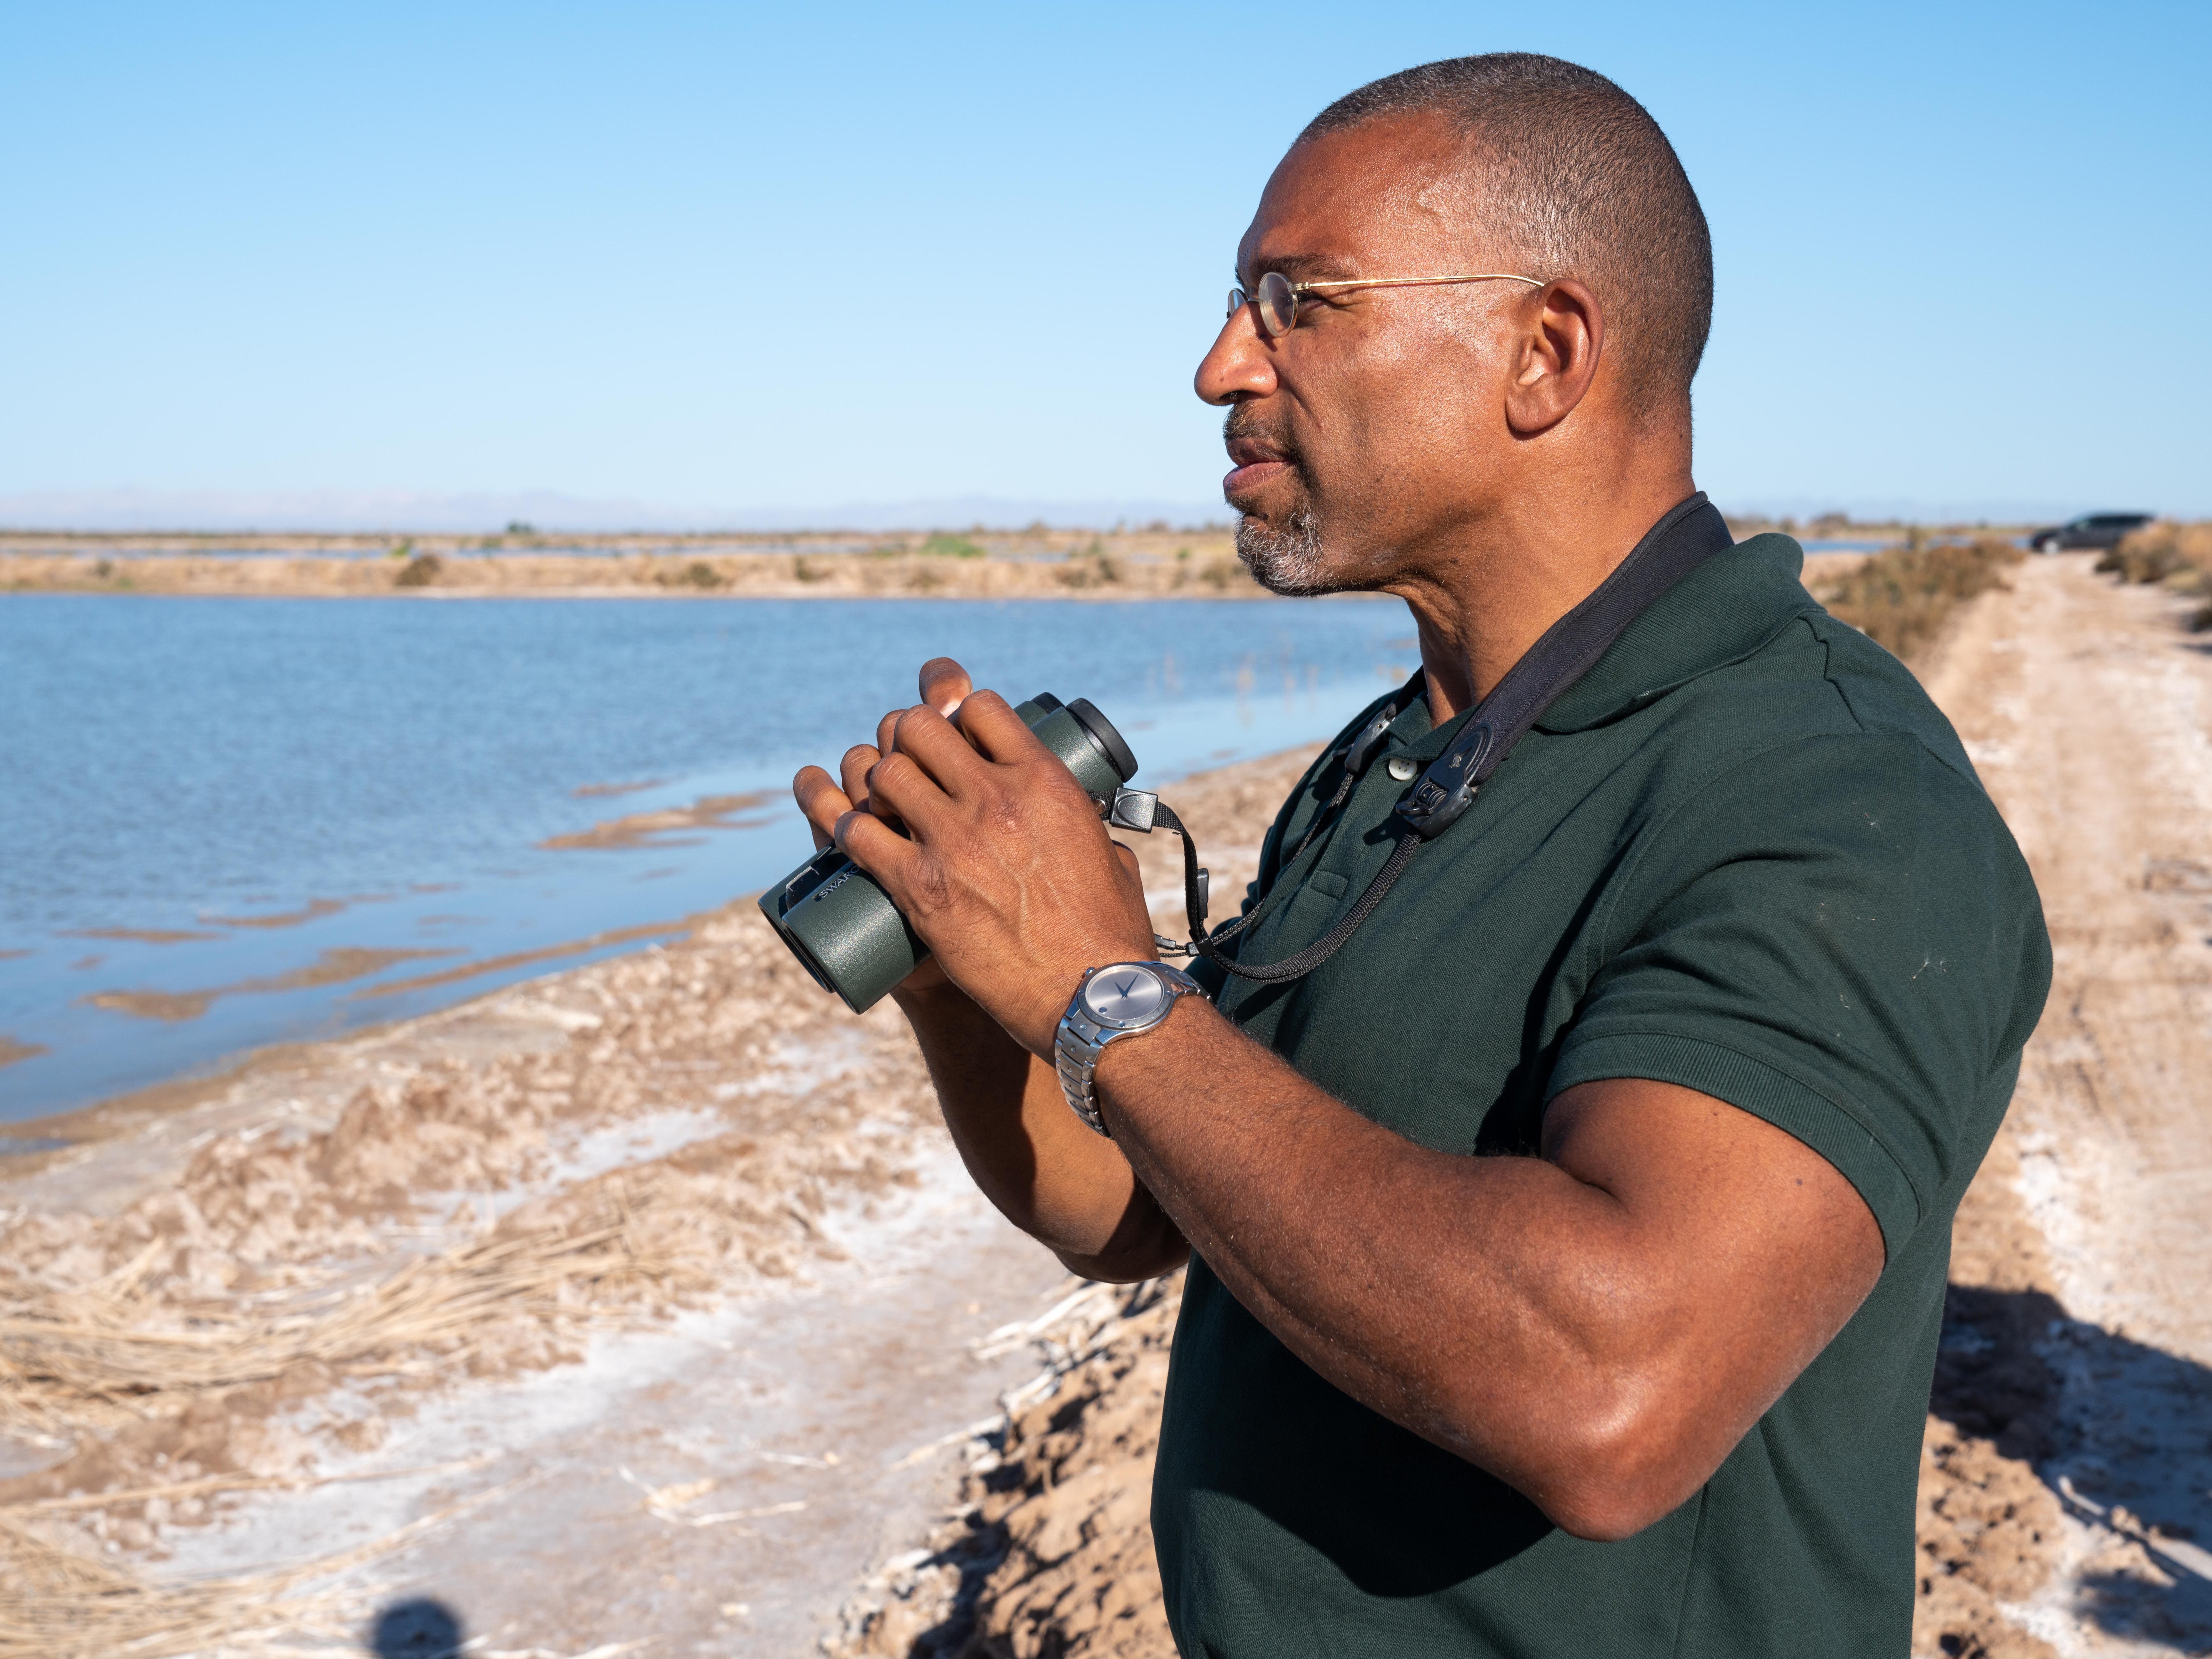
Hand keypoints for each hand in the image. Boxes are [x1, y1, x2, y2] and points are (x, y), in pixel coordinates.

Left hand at [827, 658, 1157, 1052]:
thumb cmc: (1108, 932)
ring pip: (883, 773)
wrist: (1091, 996)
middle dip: (907, 738)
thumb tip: (1083, 817)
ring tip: (883, 802)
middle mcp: (996, 799)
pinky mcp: (920, 888)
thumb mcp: (1108, 853)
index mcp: (1045, 781)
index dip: (957, 713)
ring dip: (877, 782)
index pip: (979, 706)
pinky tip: (854, 832)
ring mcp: (954, 841)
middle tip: (910, 764)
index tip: (953, 733)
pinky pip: (858, 834)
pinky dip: (847, 826)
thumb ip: (1088, 824)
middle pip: (919, 727)